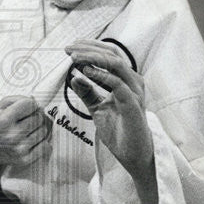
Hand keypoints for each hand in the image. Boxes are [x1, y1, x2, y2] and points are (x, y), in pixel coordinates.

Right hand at [0, 96, 50, 170]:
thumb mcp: (0, 107)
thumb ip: (18, 99)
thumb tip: (36, 103)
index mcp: (4, 121)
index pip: (30, 105)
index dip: (30, 105)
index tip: (26, 108)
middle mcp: (12, 136)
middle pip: (39, 118)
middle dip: (34, 116)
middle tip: (25, 121)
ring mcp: (19, 149)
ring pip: (43, 131)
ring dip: (38, 129)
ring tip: (27, 131)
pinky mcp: (25, 159)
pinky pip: (46, 146)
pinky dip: (42, 142)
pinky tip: (32, 141)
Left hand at [66, 40, 158, 203]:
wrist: (132, 155)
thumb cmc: (119, 131)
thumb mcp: (97, 108)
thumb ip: (87, 92)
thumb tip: (73, 77)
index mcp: (126, 80)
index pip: (109, 55)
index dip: (90, 48)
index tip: (70, 47)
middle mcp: (133, 82)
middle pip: (112, 55)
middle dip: (88, 48)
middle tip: (68, 49)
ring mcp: (135, 92)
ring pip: (115, 64)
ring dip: (93, 58)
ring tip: (74, 57)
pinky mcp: (133, 104)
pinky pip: (117, 84)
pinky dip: (101, 76)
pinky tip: (85, 72)